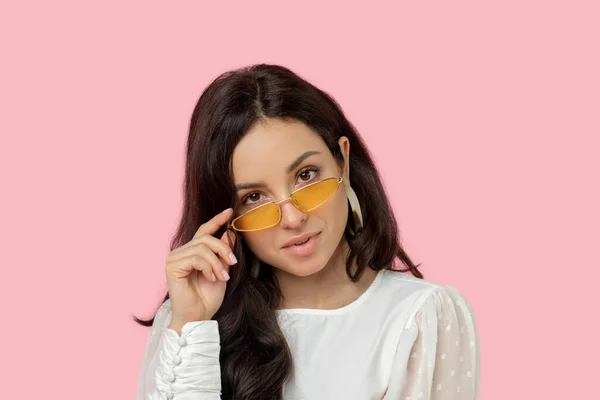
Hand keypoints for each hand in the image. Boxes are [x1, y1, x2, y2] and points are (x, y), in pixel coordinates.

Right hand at [165, 208, 236, 333]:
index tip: (229, 211)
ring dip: (217, 262)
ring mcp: (174, 259)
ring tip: (222, 277)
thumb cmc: (208, 298)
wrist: (198, 317)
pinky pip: (195, 257)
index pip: (204, 231)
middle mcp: (180, 252)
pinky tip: (212, 278)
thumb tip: (228, 232)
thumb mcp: (222, 271)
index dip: (217, 220)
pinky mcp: (172, 267)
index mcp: (191, 252)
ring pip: (202, 247)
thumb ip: (223, 253)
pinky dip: (208, 267)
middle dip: (223, 249)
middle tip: (233, 263)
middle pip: (206, 237)